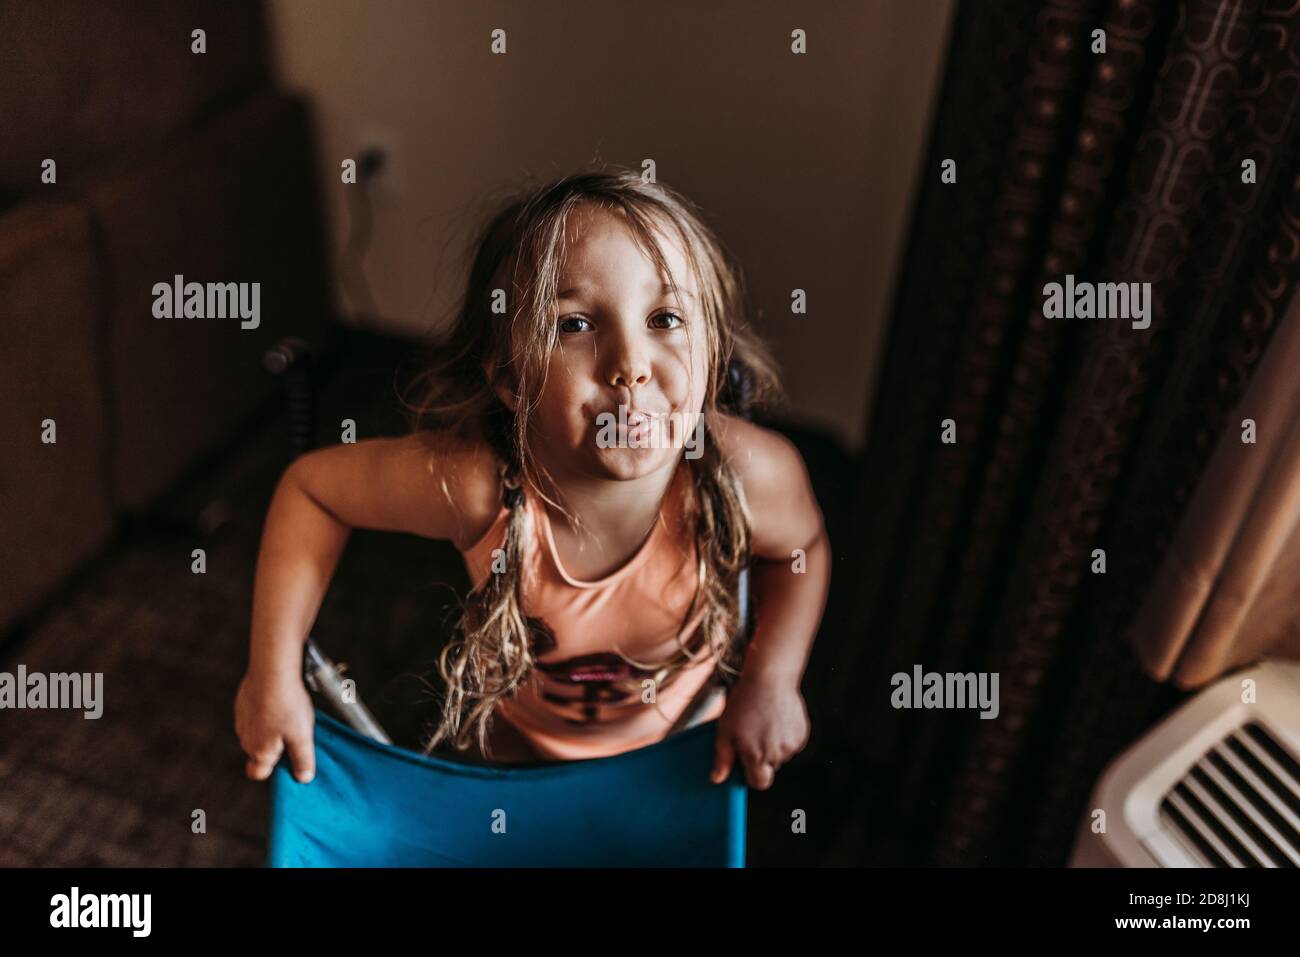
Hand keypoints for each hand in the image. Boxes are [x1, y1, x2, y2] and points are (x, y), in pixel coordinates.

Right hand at [234, 669, 315, 782]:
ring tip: (288, 714)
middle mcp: (247, 740)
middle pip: (259, 753)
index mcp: (261, 752)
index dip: (271, 770)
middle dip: (275, 748)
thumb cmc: (287, 705)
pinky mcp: (242, 705)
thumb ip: (302, 760)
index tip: (286, 762)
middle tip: (294, 733)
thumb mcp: (302, 736)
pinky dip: (264, 712)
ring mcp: (242, 721)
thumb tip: (303, 779)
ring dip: (269, 729)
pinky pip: (253, 715)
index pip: (257, 773)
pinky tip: (277, 701)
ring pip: (256, 734)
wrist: (271, 673)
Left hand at [710, 672, 808, 789]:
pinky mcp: (802, 734)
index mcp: (757, 756)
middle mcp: (777, 754)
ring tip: (764, 723)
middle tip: (752, 735)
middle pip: (770, 768)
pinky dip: (784, 736)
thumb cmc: (744, 702)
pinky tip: (776, 719)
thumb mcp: (725, 730)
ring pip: (781, 755)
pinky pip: (792, 743)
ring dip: (774, 746)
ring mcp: (792, 744)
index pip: (759, 783)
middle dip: (761, 757)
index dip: (752, 776)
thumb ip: (723, 758)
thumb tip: (717, 779)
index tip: (746, 763)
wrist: (769, 679)